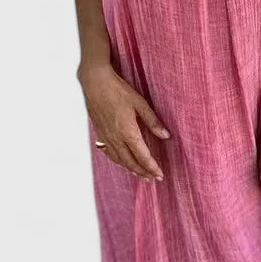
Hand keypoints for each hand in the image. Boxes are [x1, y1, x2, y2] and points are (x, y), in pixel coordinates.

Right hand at [77, 62, 170, 180]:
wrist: (94, 83)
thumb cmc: (118, 90)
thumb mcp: (140, 103)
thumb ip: (153, 121)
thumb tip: (166, 135)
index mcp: (128, 132)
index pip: (142, 156)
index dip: (152, 167)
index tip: (160, 175)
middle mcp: (116, 138)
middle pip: (130, 162)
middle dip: (142, 172)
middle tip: (152, 179)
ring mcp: (106, 136)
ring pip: (119, 159)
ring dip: (130, 169)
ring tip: (140, 175)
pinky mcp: (99, 133)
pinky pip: (109, 153)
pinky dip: (118, 161)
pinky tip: (121, 162)